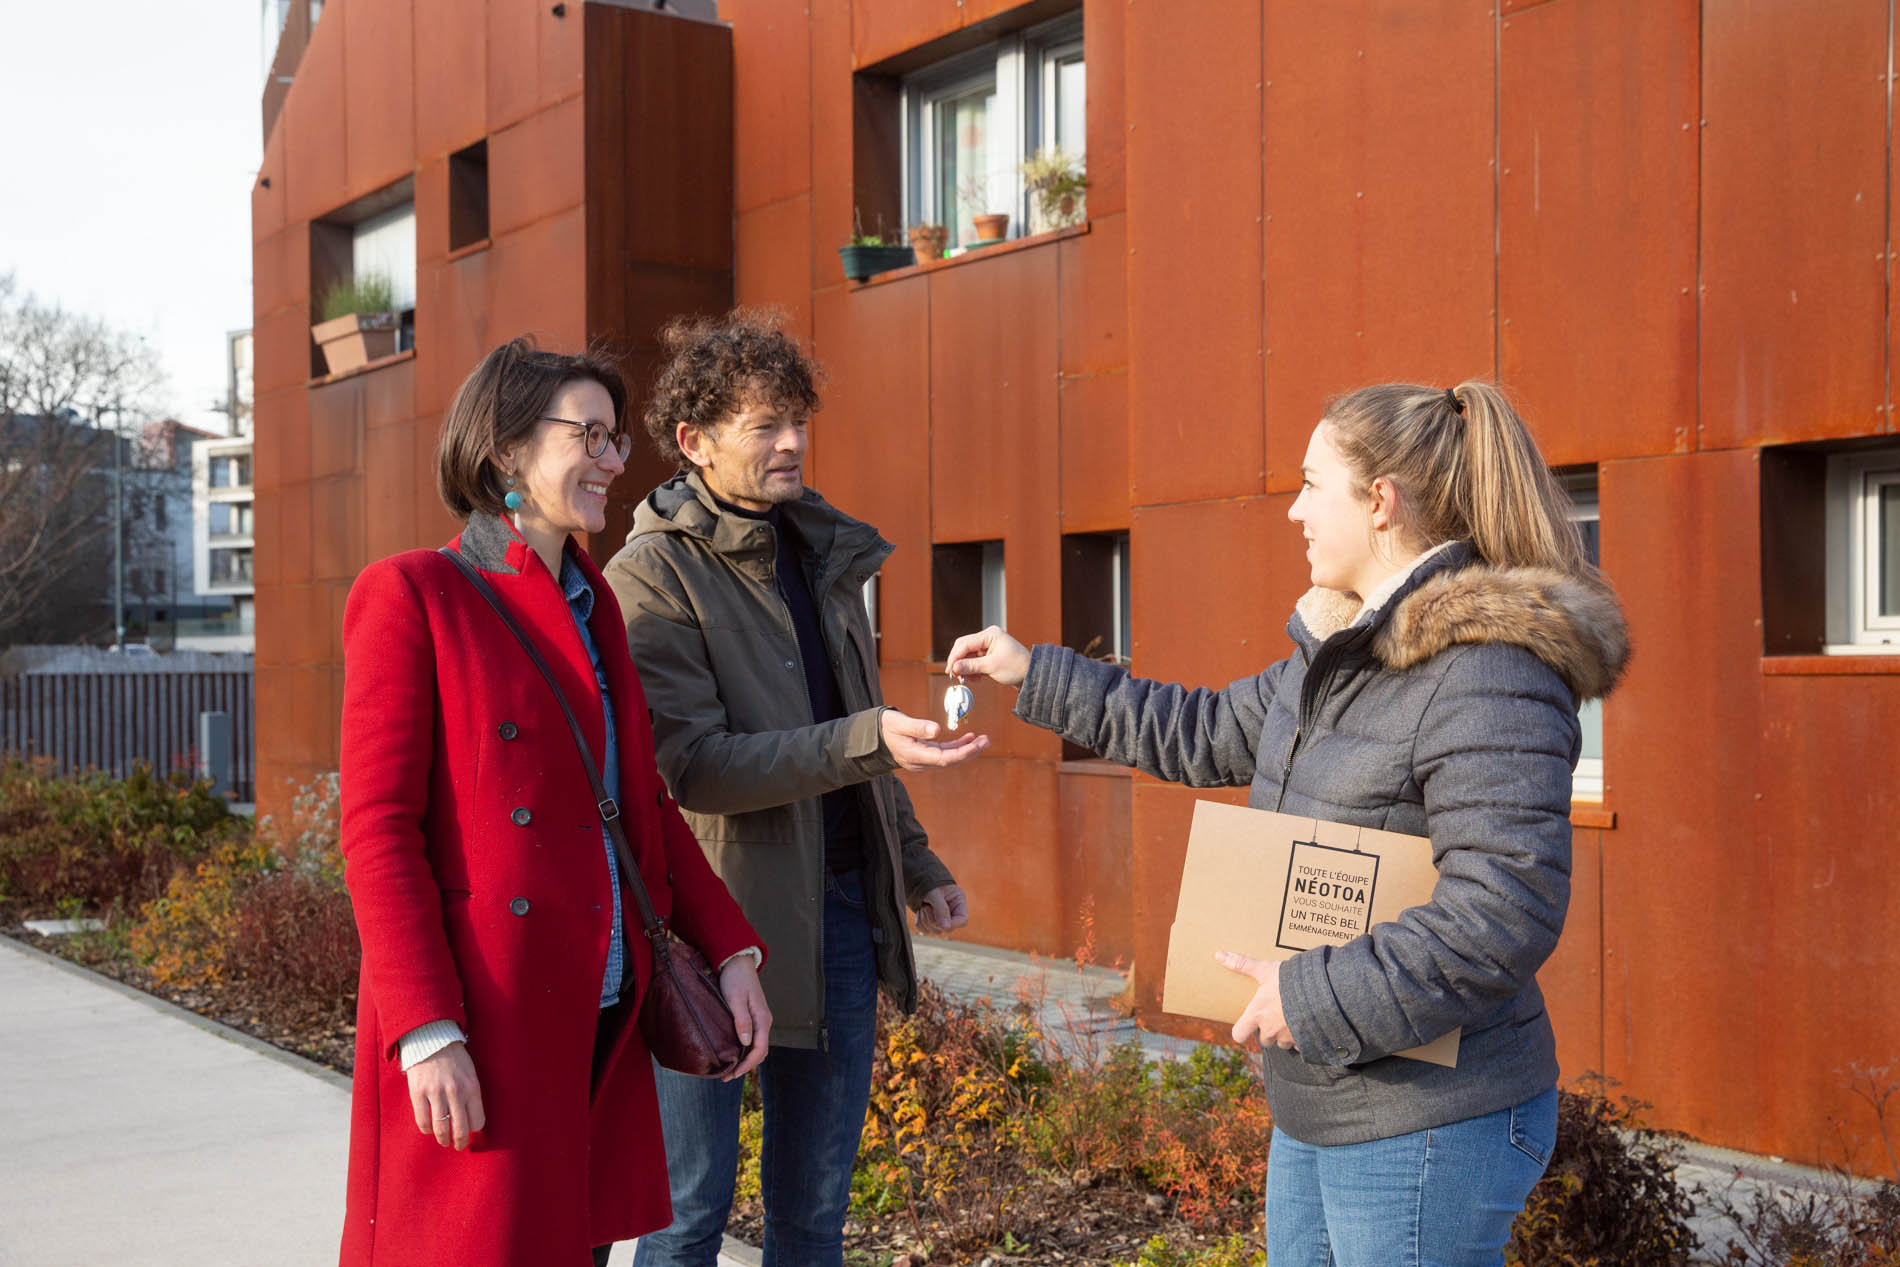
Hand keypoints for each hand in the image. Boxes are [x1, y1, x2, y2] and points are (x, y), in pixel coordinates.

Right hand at [407, 1041, 484, 1149]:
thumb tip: (472, 1120)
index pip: (478, 1120)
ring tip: (444, 1141)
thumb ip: (471, 1094)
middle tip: (459, 1146)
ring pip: (441, 1128)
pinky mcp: (418, 1093)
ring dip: (443, 1139)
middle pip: (461, 1129)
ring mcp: (436, 1093)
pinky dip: (427, 1130)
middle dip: (460, 1142)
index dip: (474, 1129)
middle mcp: (456, 1092)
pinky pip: (423, 1121)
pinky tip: (429, 1129)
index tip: (471, 1131)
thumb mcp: (470, 1073)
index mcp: (472, 1087)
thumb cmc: (454, 1059)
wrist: (431, 1040)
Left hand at [718, 955, 771, 1080]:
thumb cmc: (736, 978)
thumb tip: (745, 1043)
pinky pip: (753, 1039)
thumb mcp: (736, 999)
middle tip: (727, 1076)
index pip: (759, 1049)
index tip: (732, 1074)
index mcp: (762, 1019)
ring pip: (757, 1046)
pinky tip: (733, 1053)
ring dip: (745, 1060)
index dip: (746, 1065)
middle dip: (746, 1066)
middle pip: (760, 1052)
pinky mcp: (753, 1016)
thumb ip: (742, 1020)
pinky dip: (744, 1050)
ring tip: (729, 1069)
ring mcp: (760, 1019)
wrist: (737, 962)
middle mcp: (764, 1021)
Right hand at [879, 708, 988, 769]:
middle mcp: (920, 762)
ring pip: (949, 758)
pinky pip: (944, 753)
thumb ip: (917, 726)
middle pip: (950, 761)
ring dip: (966, 750)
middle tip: (986, 741)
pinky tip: (968, 738)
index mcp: (914, 755)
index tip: (977, 744)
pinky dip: (957, 746)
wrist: (872, 736)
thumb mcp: (898, 723)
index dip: (963, 752)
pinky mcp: (924, 755)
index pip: (944, 758)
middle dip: (970, 752)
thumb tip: (937, 730)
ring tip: (983, 740)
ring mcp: (923, 760)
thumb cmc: (884, 727)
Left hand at [913, 883, 969, 934]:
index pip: (963, 920)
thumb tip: (945, 928)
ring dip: (925, 919)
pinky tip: (920, 911)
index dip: (953, 924)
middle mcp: (952, 913)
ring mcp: (941, 919)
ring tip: (924, 906)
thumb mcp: (935, 893)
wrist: (918, 879)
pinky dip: (919, 922)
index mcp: (958, 903)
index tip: (941, 922)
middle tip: (927, 906)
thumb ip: (941, 909)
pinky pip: (924, 930)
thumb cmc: (929, 883)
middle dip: (934, 919)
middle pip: (947, 929)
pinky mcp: (930, 922)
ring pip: (935, 931)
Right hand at [945, 626, 1029, 687]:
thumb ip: (971, 666)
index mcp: (990, 634)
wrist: (1031, 675)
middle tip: (954, 675)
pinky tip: (974, 678)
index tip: (949, 669)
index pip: (965, 643)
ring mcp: (988, 646)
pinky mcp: (989, 655)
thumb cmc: (1016, 667)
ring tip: (966, 679)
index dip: (955, 657)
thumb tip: (954, 667)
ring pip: (968, 655)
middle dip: (959, 662)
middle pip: (964, 648)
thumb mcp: (992, 667)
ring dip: (965, 668)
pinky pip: (974, 661)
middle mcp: (988, 637)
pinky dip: (972, 669)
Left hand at [1215, 950, 1297, 1051]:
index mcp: (1257, 1015)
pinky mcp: (1304, 1042)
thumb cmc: (1289, 981)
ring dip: (1284, 1034)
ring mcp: (1287, 1037)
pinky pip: (1299, 1046)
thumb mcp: (1265, 970)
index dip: (1241, 1031)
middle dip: (1267, 1030)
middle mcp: (1270, 1030)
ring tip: (1290, 1017)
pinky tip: (1305, 1023)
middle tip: (1274, 1015)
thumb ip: (1242, 964)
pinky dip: (1300, 1038)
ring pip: (1281, 1043)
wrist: (1321, 992)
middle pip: (1263, 1040)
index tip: (1247, 1024)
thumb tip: (1218, 955)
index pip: (1238, 1034)